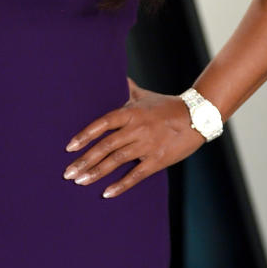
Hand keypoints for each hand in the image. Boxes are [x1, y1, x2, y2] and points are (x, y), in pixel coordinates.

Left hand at [63, 78, 204, 198]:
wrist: (198, 116)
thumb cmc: (167, 105)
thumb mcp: (144, 95)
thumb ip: (126, 89)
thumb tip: (113, 74)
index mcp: (131, 113)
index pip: (102, 123)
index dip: (85, 135)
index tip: (69, 147)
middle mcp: (136, 129)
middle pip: (106, 146)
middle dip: (84, 160)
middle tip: (67, 173)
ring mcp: (147, 145)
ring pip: (117, 161)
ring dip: (97, 172)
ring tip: (80, 182)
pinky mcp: (158, 160)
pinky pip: (136, 175)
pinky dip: (121, 185)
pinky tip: (106, 193)